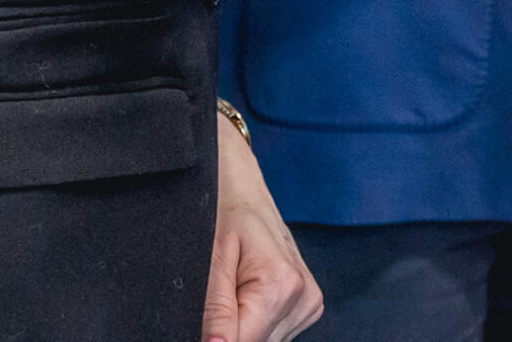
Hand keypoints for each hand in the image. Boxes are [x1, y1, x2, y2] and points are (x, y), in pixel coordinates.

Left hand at [208, 114, 322, 341]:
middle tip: (214, 295)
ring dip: (240, 327)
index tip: (202, 318)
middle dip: (227, 332)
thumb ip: (215, 309)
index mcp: (283, 285)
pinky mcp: (308, 304)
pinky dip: (253, 323)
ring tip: (229, 289)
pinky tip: (244, 294)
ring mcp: (310, 302)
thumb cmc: (223, 209)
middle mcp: (305, 297)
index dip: (213, 339)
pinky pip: (273, 333)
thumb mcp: (211, 259)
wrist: (242, 184)